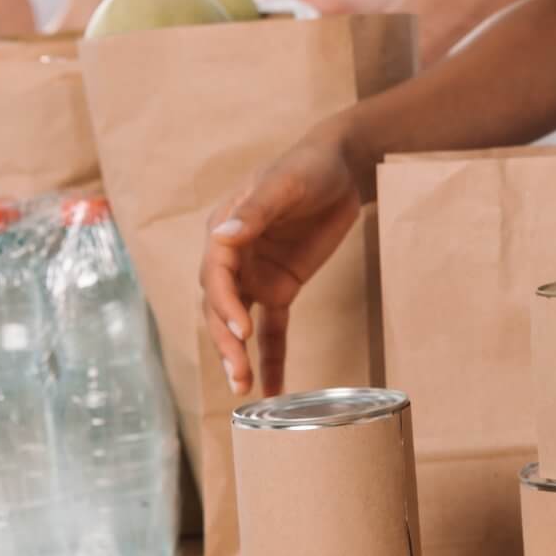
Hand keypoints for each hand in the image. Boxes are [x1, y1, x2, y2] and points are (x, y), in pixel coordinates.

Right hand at [201, 123, 363, 396]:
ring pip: (240, 323)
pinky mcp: (282, 287)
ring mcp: (256, 276)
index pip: (215, 275)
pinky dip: (273, 356)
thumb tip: (226, 236)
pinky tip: (273, 387)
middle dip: (227, 341)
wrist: (340, 168)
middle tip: (239, 373)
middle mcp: (233, 258)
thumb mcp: (284, 184)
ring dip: (240, 355)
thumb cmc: (306, 168)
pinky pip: (274, 328)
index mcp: (224, 231)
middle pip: (220, 307)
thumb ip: (257, 210)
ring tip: (245, 387)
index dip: (225, 304)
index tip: (242, 329)